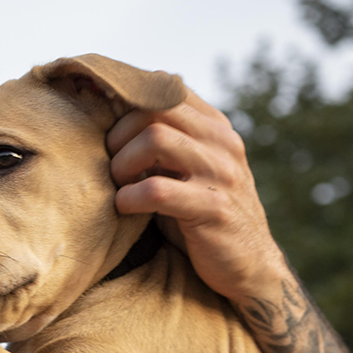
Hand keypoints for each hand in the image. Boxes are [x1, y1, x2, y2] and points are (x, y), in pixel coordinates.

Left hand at [106, 88, 292, 302]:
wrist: (249, 266)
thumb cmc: (201, 214)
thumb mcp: (185, 168)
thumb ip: (162, 140)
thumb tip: (110, 112)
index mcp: (214, 126)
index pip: (165, 86)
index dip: (126, 99)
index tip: (103, 122)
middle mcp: (221, 142)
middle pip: (154, 108)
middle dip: (119, 134)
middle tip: (110, 163)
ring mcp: (221, 173)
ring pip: (155, 139)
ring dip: (122, 163)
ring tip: (119, 184)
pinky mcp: (214, 209)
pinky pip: (157, 190)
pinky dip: (129, 197)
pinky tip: (124, 207)